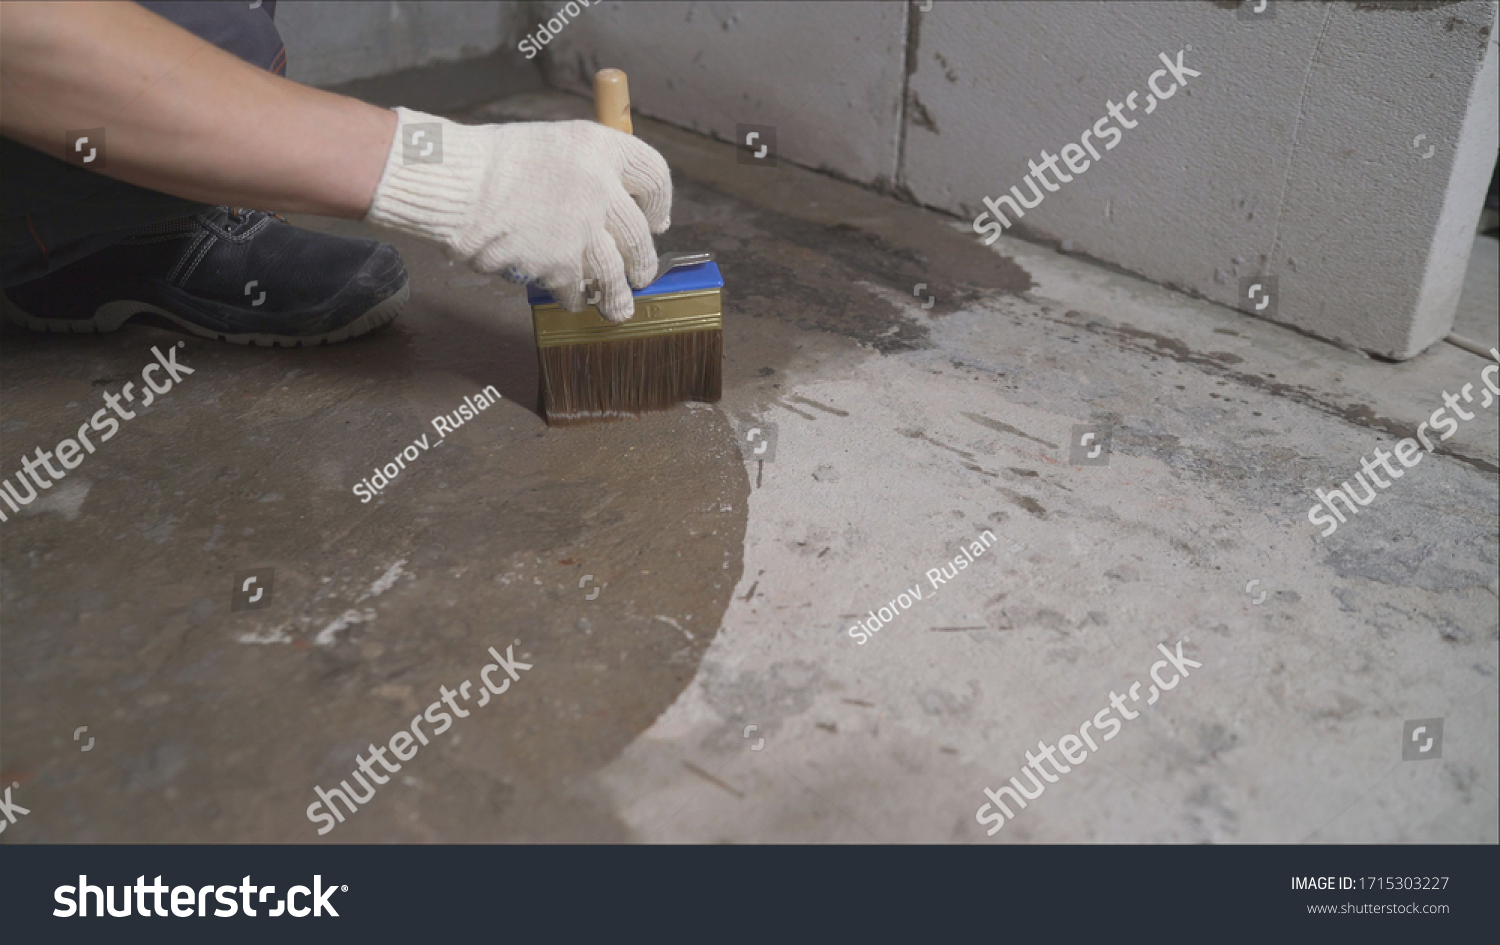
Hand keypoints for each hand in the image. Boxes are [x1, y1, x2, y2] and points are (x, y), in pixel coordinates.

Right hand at [363, 108, 671, 322]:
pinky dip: (574, 297)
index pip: (655, 175)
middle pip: (639, 234)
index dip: (660, 204)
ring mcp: (583, 227)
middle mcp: (601, 186)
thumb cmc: (496, 163)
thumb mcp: (554, 144)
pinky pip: (578, 289)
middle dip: (642, 262)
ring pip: (616, 274)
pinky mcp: (561, 262)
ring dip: (618, 296)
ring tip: (618, 307)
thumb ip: (591, 169)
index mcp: (602, 147)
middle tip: (641, 274)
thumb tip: (618, 204)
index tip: (656, 222)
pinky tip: (572, 299)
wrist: (457, 183)